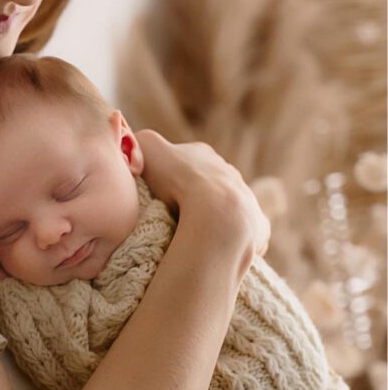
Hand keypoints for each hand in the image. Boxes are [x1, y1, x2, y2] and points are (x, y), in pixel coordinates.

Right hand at [135, 130, 270, 262]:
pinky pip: (246, 230)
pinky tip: (220, 246)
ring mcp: (247, 198)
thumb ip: (138, 142)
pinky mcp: (258, 224)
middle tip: (175, 215)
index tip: (158, 191)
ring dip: (214, 217)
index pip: (185, 160)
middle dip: (195, 196)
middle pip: (207, 183)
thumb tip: (131, 145)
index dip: (170, 173)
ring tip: (195, 234)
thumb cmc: (177, 180)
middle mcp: (229, 172)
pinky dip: (235, 238)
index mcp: (203, 154)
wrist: (216, 212)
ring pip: (227, 206)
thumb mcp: (145, 149)